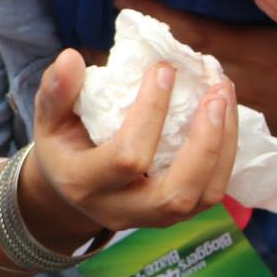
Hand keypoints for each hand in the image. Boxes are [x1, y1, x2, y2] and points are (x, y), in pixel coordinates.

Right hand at [15, 44, 239, 246]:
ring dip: (224, 147)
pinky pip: (212, 194)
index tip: (163, 69)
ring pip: (203, 198)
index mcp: (83, 184)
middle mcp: (119, 210)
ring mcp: (151, 218)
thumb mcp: (49, 117)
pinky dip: (227, 155)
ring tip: (224, 98)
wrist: (70, 189)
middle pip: (175, 195)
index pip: (126, 158)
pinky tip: (225, 116)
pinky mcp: (175, 215)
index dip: (151, 113)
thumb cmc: (63, 143)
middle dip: (205, 143)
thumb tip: (71, 58)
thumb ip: (57, 90)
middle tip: (215, 93)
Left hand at [115, 0, 276, 173]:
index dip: (154, 17)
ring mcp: (249, 114)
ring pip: (193, 93)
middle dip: (145, 55)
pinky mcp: (260, 132)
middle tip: (108, 38)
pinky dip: (191, 101)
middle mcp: (242, 88)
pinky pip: (214, 114)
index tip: (120, 0)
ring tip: (127, 66)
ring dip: (163, 80)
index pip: (190, 35)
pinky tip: (174, 95)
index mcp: (255, 58)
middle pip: (182, 68)